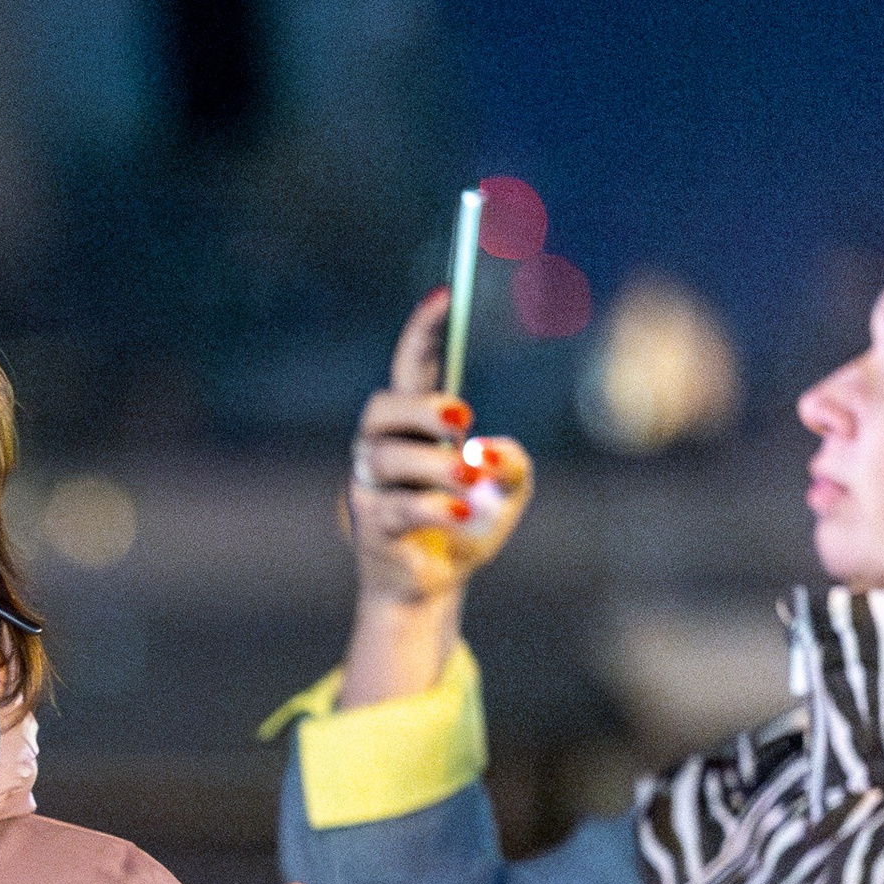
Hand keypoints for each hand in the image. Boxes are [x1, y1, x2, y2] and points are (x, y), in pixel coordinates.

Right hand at [347, 288, 533, 610]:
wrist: (432, 587)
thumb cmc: (465, 526)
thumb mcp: (508, 491)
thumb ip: (513, 464)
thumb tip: (491, 452)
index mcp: (416, 429)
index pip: (411, 370)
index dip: (423, 333)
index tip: (445, 296)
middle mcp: (383, 449)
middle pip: (381, 408)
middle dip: (420, 406)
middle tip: (464, 417)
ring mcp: (370, 487)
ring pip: (386, 458)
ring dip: (436, 465)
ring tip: (472, 479)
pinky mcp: (370, 525)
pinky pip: (396, 506)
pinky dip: (435, 506)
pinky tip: (464, 512)